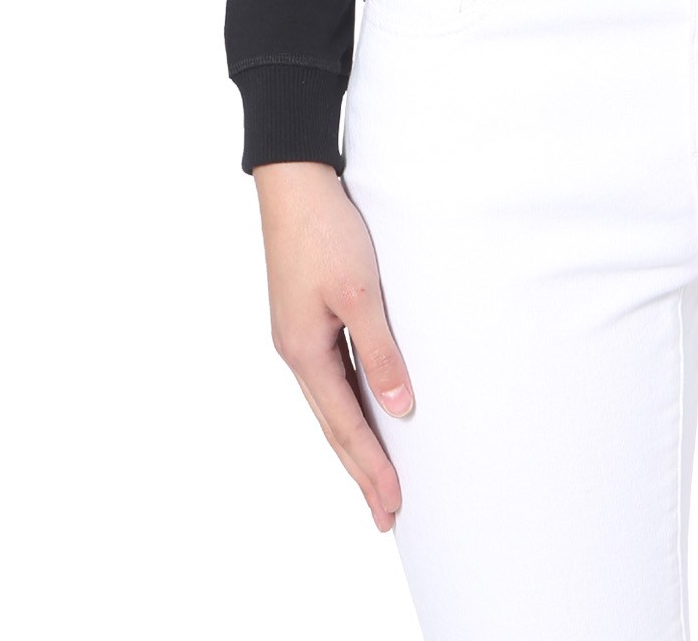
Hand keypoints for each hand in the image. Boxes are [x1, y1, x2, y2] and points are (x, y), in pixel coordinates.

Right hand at [252, 161, 413, 530]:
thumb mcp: (361, 293)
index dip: (371, 468)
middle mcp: (298, 352)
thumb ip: (380, 351)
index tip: (393, 507)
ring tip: (380, 476)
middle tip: (387, 513)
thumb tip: (400, 408)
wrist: (297, 183)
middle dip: (362, 470)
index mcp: (304, 353)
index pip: (345, 427)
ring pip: (334, 402)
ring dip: (358, 440)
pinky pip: (336, 374)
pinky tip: (369, 408)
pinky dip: (353, 402)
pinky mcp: (310, 316)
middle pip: (335, 425)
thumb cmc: (327, 232)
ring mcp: (301, 335)